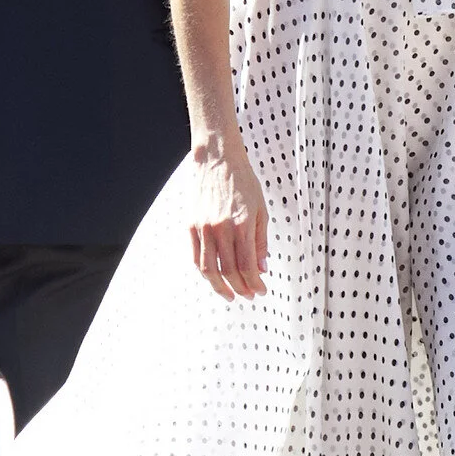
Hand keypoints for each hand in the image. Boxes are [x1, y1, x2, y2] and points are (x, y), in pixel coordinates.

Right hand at [187, 136, 268, 300]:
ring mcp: (204, 228)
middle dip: (241, 288)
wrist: (217, 159)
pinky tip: (215, 277)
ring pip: (209, 270)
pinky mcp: (192, 226)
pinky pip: (197, 257)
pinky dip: (205, 272)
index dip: (255, 284)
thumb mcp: (261, 209)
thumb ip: (260, 241)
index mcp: (242, 225)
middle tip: (248, 295)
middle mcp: (221, 229)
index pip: (248, 266)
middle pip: (229, 272)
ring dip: (220, 287)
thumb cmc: (242, 181)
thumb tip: (262, 267)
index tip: (261, 291)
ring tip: (230, 295)